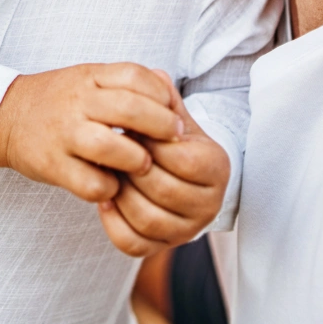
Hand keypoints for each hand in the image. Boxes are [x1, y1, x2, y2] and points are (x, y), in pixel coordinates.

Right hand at [0, 63, 182, 205]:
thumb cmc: (59, 99)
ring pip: (111, 147)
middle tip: (174, 139)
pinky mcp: (53, 165)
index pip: (134, 76)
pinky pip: (91, 183)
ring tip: (143, 164)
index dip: (161, 95)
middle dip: (161, 127)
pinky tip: (113, 184)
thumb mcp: (89, 78)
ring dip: (136, 159)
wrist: (6, 116)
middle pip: (129, 109)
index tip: (174, 112)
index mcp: (89, 76)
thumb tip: (169, 92)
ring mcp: (64, 134)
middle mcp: (77, 102)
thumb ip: (125, 82)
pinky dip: (109, 189)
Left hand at [98, 85, 228, 256]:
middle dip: (132, 168)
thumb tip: (155, 76)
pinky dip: (113, 222)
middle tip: (112, 149)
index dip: (152, 144)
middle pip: (163, 190)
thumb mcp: (173, 115)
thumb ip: (164, 97)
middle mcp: (209, 204)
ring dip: (120, 194)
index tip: (130, 129)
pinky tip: (104, 198)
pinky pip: (133, 243)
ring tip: (108, 171)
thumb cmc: (172, 140)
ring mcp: (187, 230)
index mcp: (218, 167)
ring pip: (147, 219)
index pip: (183, 159)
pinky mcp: (163, 248)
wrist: (176, 173)